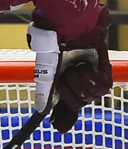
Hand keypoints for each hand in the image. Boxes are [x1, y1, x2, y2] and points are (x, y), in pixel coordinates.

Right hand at [51, 6, 114, 131]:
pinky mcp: (106, 73)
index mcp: (66, 86)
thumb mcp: (47, 73)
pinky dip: (92, 77)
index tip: (61, 116)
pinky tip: (89, 67)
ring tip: (78, 67)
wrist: (71, 32)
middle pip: (78, 104)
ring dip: (80, 81)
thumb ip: (46, 93)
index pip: (69, 109)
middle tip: (67, 73)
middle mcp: (80, 85)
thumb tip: (42, 112)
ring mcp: (94, 80)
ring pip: (89, 97)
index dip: (66, 112)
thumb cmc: (56, 46)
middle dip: (70, 89)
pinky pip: (102, 88)